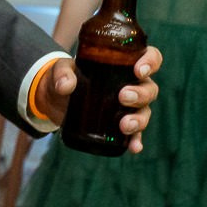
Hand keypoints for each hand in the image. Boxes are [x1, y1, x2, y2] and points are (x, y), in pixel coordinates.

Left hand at [39, 45, 162, 153]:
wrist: (56, 99)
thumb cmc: (66, 76)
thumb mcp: (61, 69)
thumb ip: (62, 72)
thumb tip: (65, 86)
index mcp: (124, 65)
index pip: (150, 58)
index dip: (151, 62)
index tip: (139, 70)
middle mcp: (132, 85)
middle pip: (149, 88)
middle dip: (140, 94)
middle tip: (123, 97)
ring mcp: (129, 107)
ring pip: (145, 112)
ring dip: (139, 119)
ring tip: (124, 125)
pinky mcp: (121, 125)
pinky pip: (135, 134)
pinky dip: (136, 140)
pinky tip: (134, 147)